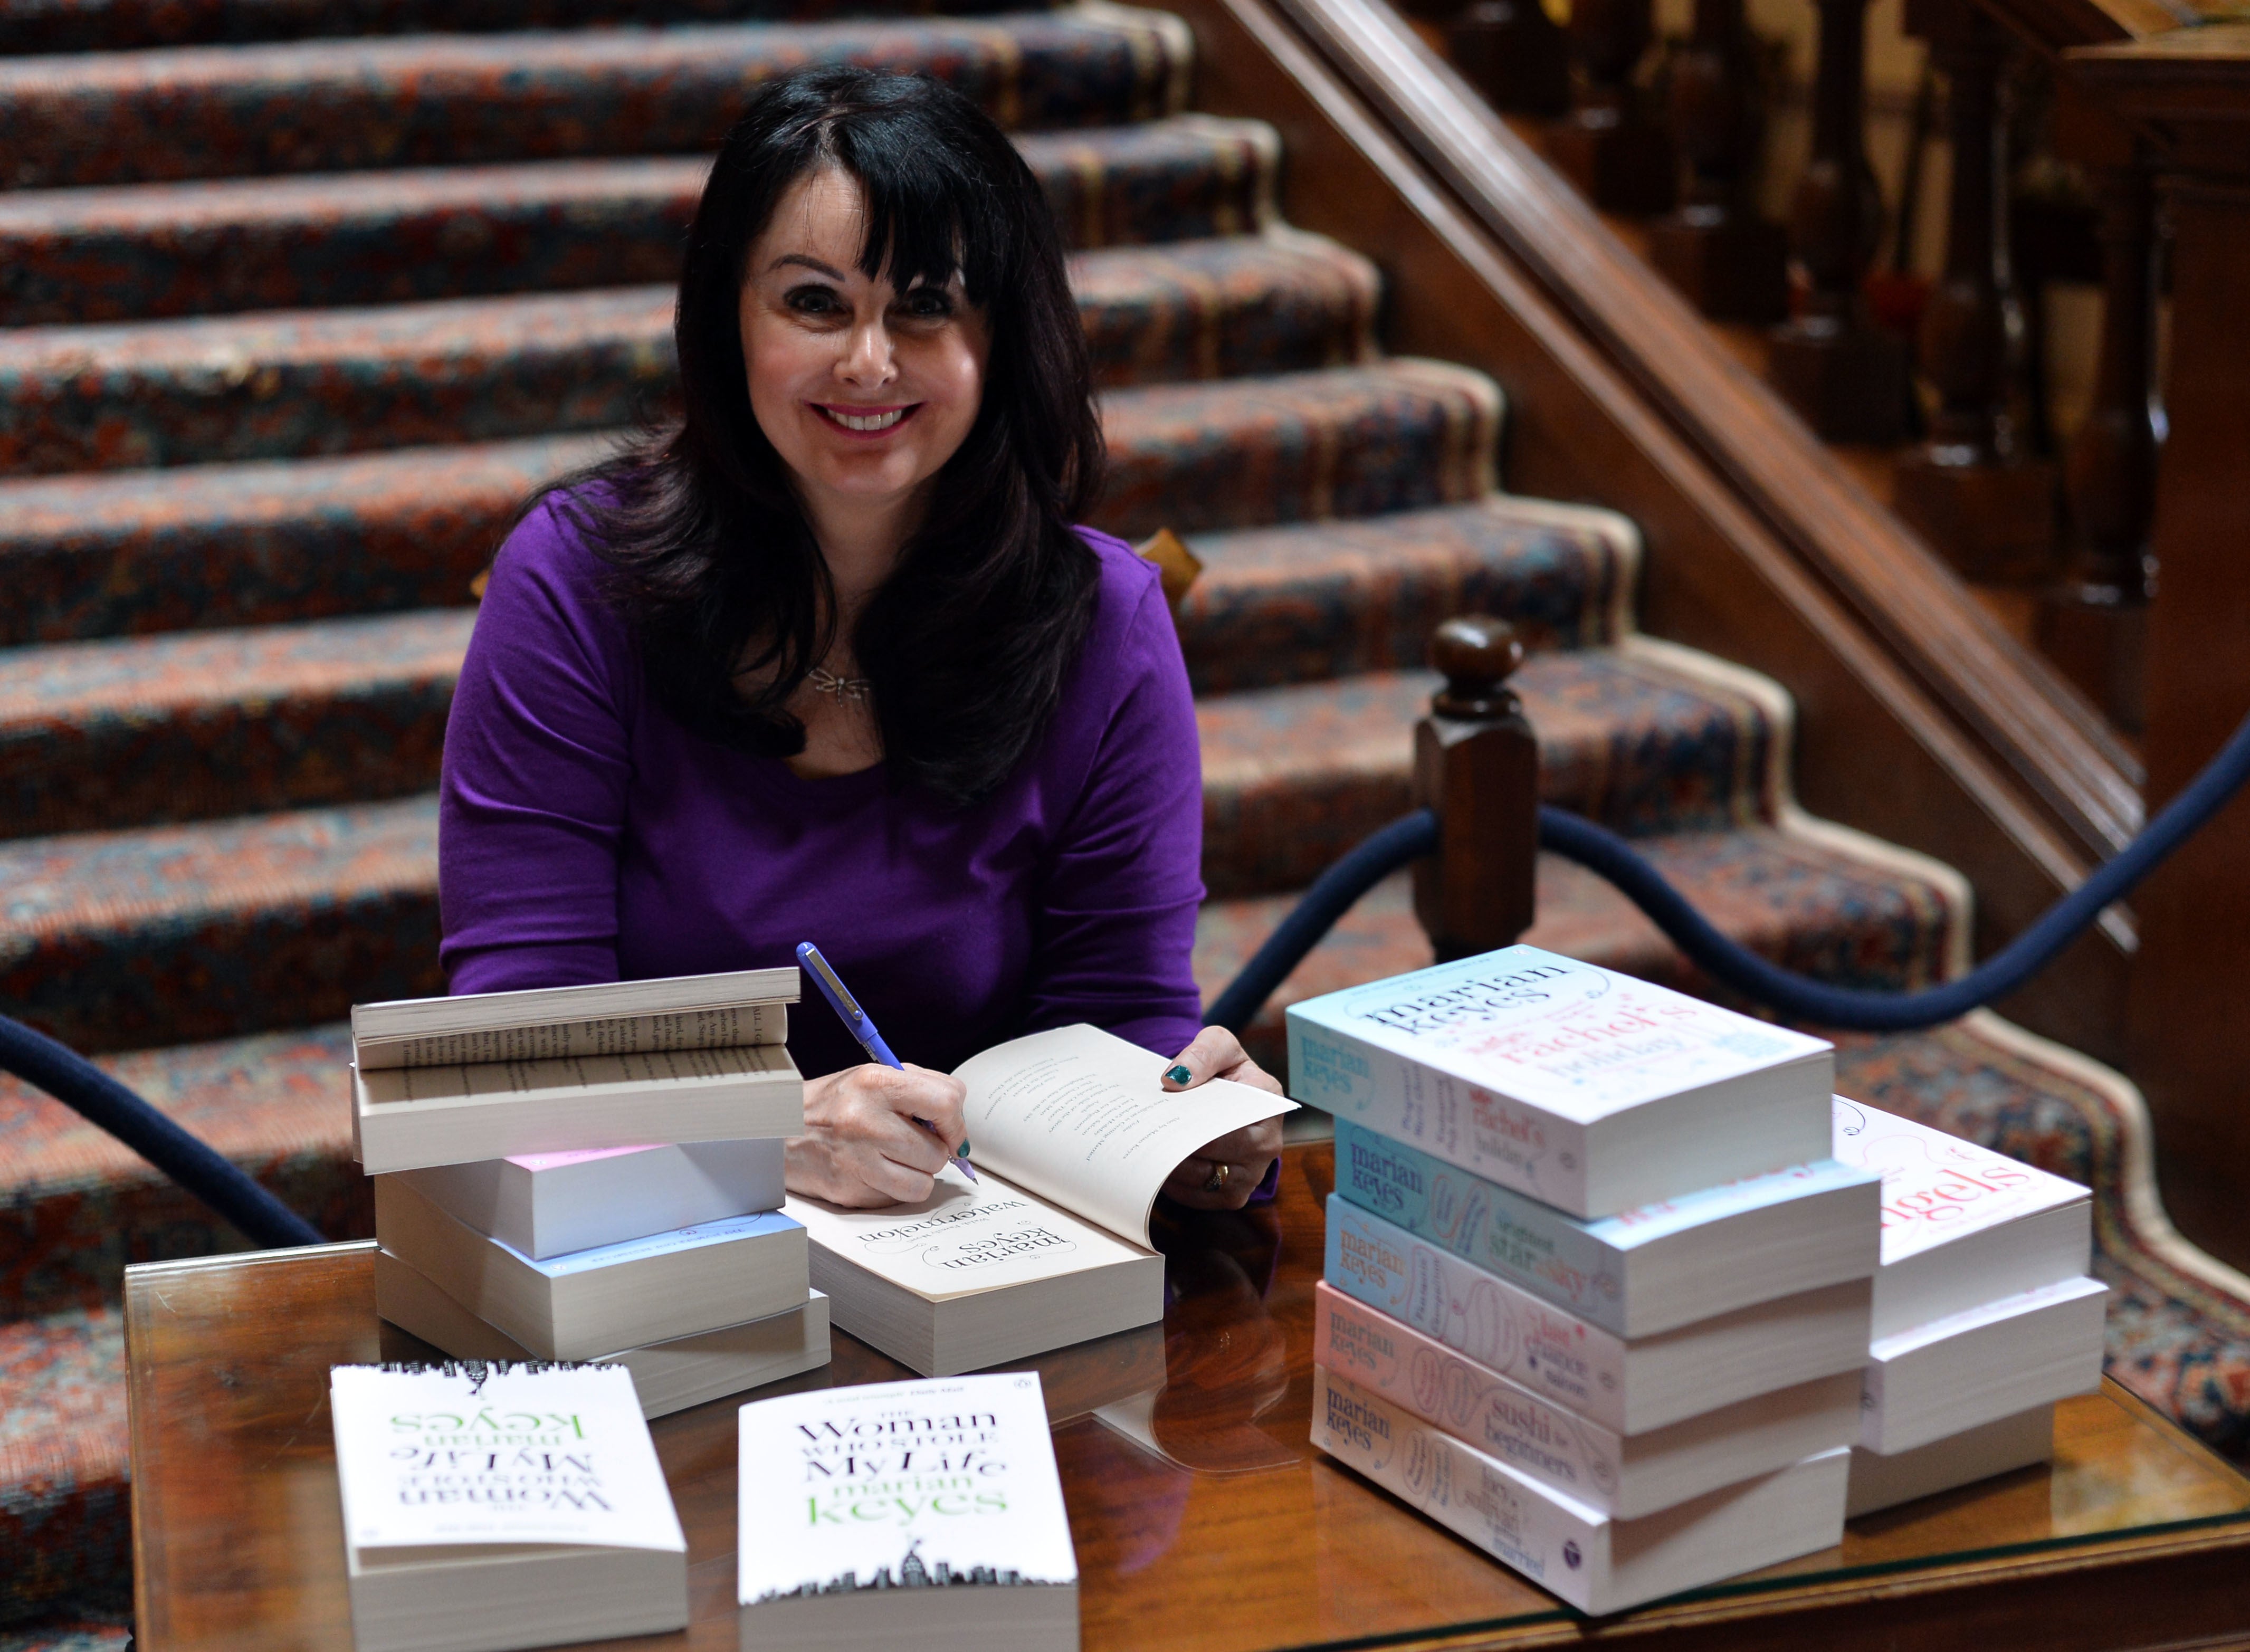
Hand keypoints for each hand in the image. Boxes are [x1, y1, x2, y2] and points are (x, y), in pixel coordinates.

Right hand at [784, 1062, 967, 1207]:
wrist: (776, 1133)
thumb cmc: (832, 1104)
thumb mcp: (870, 1078)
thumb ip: (918, 1090)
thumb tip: (956, 1124)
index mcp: (874, 1083)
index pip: (945, 1101)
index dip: (956, 1120)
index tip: (949, 1128)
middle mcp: (865, 1121)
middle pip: (938, 1150)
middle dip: (935, 1150)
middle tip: (914, 1143)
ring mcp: (856, 1160)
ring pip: (924, 1181)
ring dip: (918, 1173)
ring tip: (896, 1158)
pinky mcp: (849, 1191)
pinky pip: (899, 1199)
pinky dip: (896, 1189)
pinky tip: (876, 1171)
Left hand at [1158, 1026, 1284, 1210]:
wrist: (1223, 1098)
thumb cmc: (1224, 1070)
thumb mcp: (1218, 1044)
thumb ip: (1202, 1052)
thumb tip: (1175, 1080)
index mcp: (1269, 1104)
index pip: (1232, 1122)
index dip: (1197, 1123)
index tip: (1167, 1113)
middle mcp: (1268, 1145)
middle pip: (1216, 1155)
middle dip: (1178, 1145)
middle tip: (1146, 1133)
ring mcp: (1252, 1175)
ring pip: (1204, 1181)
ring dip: (1172, 1167)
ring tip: (1146, 1147)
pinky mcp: (1233, 1195)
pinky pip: (1198, 1198)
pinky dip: (1174, 1184)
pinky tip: (1156, 1164)